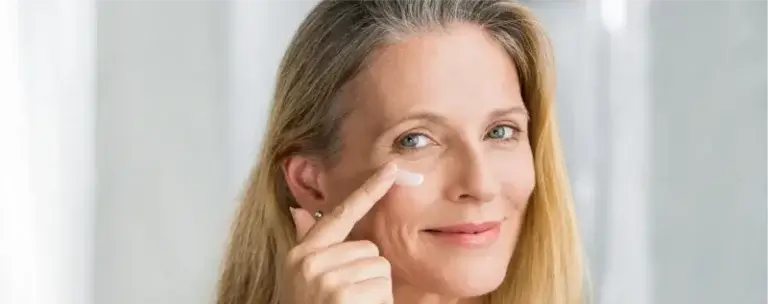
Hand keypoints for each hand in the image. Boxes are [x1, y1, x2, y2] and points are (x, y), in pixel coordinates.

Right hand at [281, 163, 398, 303]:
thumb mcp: (302, 278)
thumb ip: (306, 243)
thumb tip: (299, 212)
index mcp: (301, 253)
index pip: (339, 214)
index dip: (368, 190)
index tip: (391, 169)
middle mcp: (309, 262)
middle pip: (368, 248)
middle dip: (368, 273)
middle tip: (349, 297)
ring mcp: (324, 278)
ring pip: (378, 267)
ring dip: (374, 291)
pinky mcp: (340, 295)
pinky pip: (380, 287)